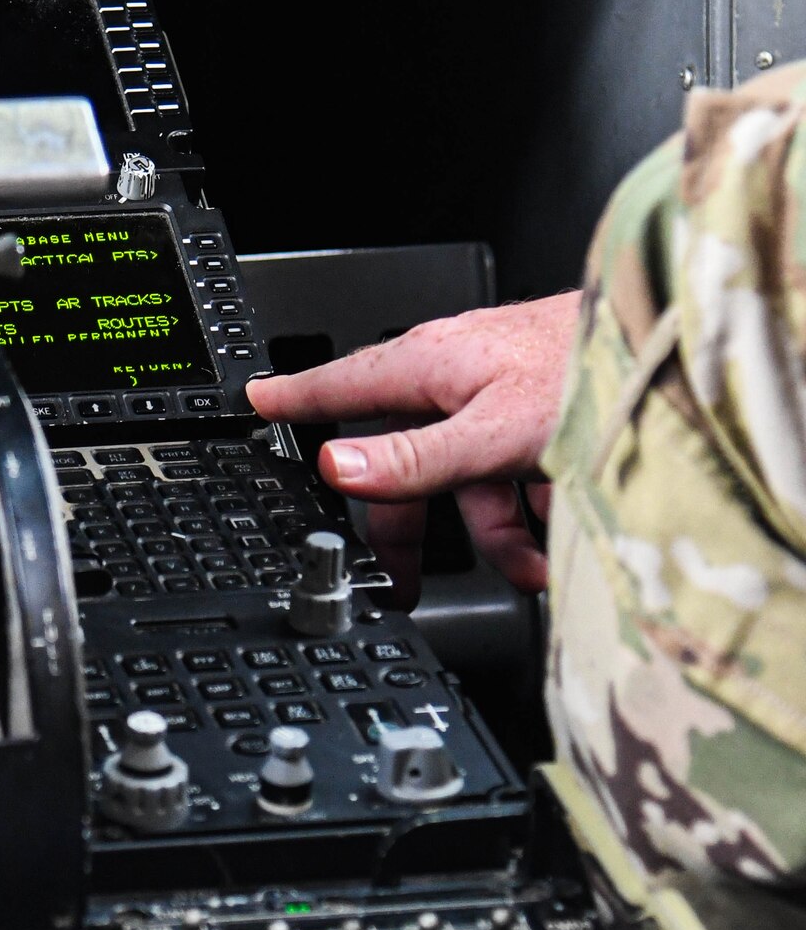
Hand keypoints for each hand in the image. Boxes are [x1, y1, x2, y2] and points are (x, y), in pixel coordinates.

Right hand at [243, 292, 580, 592]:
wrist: (674, 348)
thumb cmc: (593, 370)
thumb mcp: (494, 431)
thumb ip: (415, 457)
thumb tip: (339, 468)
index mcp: (427, 365)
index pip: (337, 385)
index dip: (292, 401)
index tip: (254, 403)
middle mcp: (455, 374)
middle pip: (406, 459)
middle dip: (420, 527)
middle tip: (402, 580)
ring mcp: (496, 391)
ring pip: (468, 476)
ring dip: (499, 531)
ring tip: (535, 562)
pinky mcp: (537, 409)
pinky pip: (513, 471)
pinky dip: (534, 509)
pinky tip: (560, 529)